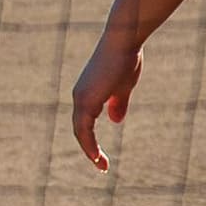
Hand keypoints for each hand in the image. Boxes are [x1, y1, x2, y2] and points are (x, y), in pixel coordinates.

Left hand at [70, 30, 142, 170]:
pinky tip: (96, 155)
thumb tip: (115, 120)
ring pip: (80, 132)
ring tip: (101, 165)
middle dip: (90, 149)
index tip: (101, 155)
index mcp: (87, 94)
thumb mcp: (124, 86)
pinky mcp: (86, 99)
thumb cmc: (125, 58)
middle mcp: (79, 97)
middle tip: (102, 165)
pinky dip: (88, 144)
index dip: (91, 140)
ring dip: (89, 150)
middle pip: (80, 130)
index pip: (85, 123)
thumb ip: (118, 104)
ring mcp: (81, 98)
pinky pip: (84, 129)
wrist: (123, 40)